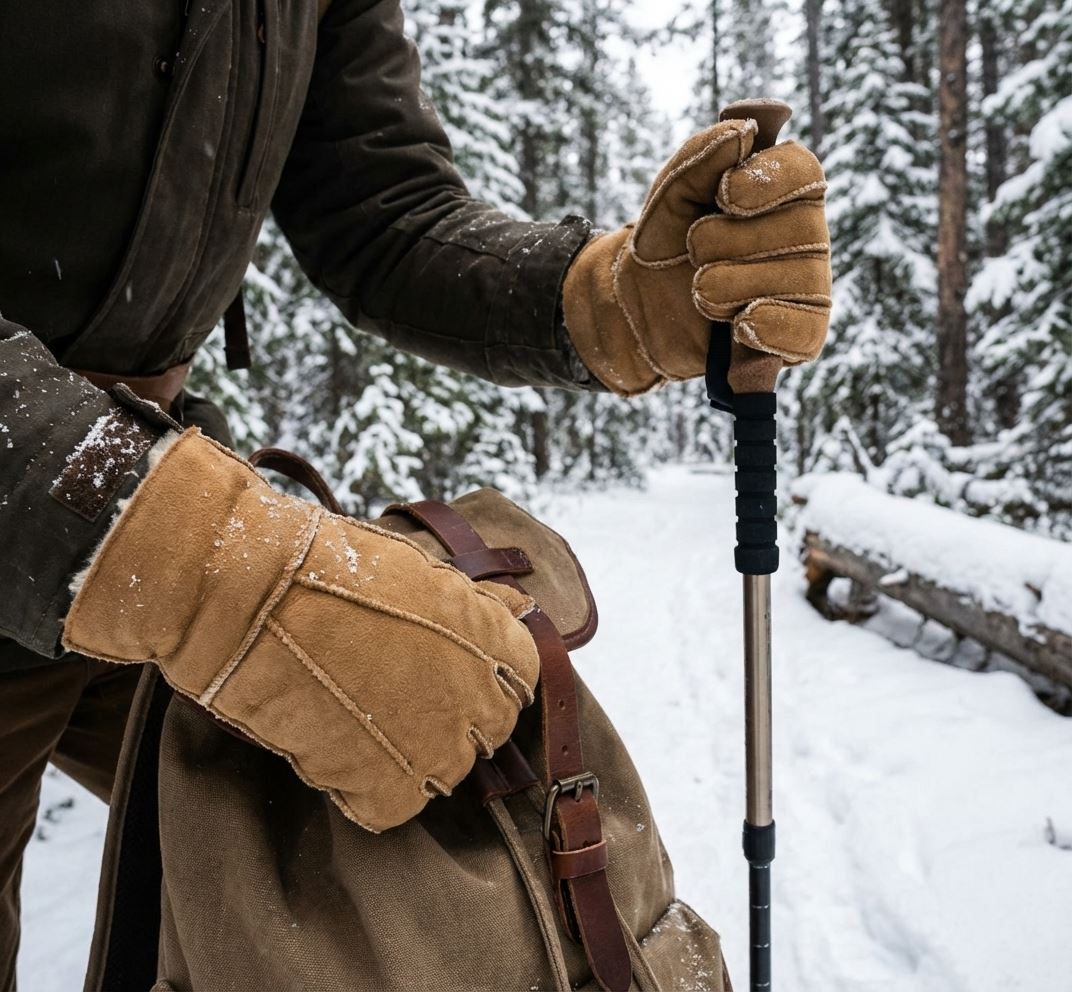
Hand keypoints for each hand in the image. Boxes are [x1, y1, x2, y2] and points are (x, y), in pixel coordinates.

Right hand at [63, 429, 539, 831]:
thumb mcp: (421, 574)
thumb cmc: (335, 570)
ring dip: (409, 755)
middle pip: (486, 732)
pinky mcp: (386, 789)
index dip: (482, 676)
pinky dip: (364, 788)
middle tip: (393, 693)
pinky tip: (337, 748)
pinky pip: (392, 806)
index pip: (521, 681)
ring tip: (359, 716)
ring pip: (443, 774)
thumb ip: (480, 602)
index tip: (445, 669)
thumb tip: (521, 607)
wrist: (259, 596)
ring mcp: (437, 749)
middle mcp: (480, 701)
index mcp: (498, 644)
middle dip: (449, 717)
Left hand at [562, 119, 830, 395]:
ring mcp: (808, 286)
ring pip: (795, 280)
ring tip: (699, 290)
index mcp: (784, 189)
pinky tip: (740, 324)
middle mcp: (807, 234)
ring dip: (729, 284)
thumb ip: (700, 156)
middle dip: (729, 240)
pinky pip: (806, 331)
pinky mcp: (799, 335)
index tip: (724, 196)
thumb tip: (744, 130)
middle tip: (694, 250)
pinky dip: (771, 327)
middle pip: (800, 227)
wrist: (640, 305)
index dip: (766, 182)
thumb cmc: (666, 241)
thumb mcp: (671, 194)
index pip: (803, 170)